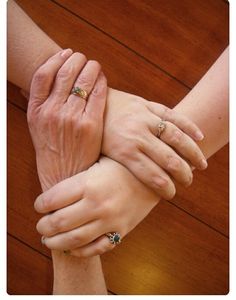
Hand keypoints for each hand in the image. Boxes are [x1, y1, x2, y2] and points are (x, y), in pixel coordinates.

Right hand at [27, 49, 106, 190]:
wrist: (65, 176)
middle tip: (83, 58)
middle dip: (77, 59)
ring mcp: (72, 118)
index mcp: (36, 111)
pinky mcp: (91, 125)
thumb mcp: (37, 127)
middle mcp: (52, 112)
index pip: (43, 74)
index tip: (65, 53)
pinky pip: (98, 94)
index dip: (56, 59)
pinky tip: (102, 79)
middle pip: (65, 73)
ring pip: (83, 80)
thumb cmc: (53, 152)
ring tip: (94, 66)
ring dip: (91, 67)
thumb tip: (44, 80)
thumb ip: (40, 104)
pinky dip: (101, 82)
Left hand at [34, 157, 158, 256]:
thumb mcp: (98, 161)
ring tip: (48, 239)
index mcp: (88, 183)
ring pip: (74, 239)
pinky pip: (96, 248)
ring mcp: (110, 220)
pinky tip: (71, 248)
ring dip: (55, 242)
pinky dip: (79, 251)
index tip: (39, 205)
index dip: (40, 204)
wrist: (154, 174)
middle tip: (40, 224)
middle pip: (58, 222)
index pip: (51, 199)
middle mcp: (97, 204)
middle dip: (43, 226)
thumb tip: (51, 190)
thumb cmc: (122, 163)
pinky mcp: (121, 230)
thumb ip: (76, 176)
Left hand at [102, 88, 206, 198]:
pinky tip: (199, 136)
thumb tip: (118, 196)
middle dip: (183, 174)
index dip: (167, 188)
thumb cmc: (93, 134)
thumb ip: (111, 173)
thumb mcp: (97, 156)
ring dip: (192, 152)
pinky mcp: (147, 105)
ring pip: (175, 137)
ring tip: (201, 164)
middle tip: (188, 182)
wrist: (88, 102)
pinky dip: (188, 126)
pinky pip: (172, 115)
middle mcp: (137, 135)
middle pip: (169, 159)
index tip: (172, 194)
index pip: (153, 176)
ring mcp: (144, 118)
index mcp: (124, 152)